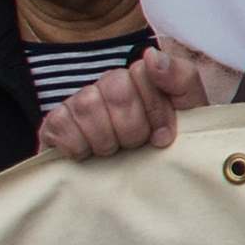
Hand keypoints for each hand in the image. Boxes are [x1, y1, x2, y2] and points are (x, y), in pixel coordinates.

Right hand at [36, 41, 226, 159]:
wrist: (150, 187)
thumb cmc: (169, 150)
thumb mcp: (189, 114)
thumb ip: (182, 78)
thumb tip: (151, 56)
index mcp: (141, 79)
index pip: (143, 72)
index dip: (156, 109)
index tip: (163, 136)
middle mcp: (109, 84)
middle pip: (116, 89)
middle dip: (133, 128)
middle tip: (136, 146)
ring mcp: (79, 102)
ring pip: (88, 105)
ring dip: (106, 139)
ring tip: (113, 153)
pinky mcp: (55, 123)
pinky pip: (61, 123)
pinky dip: (77, 145)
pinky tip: (88, 154)